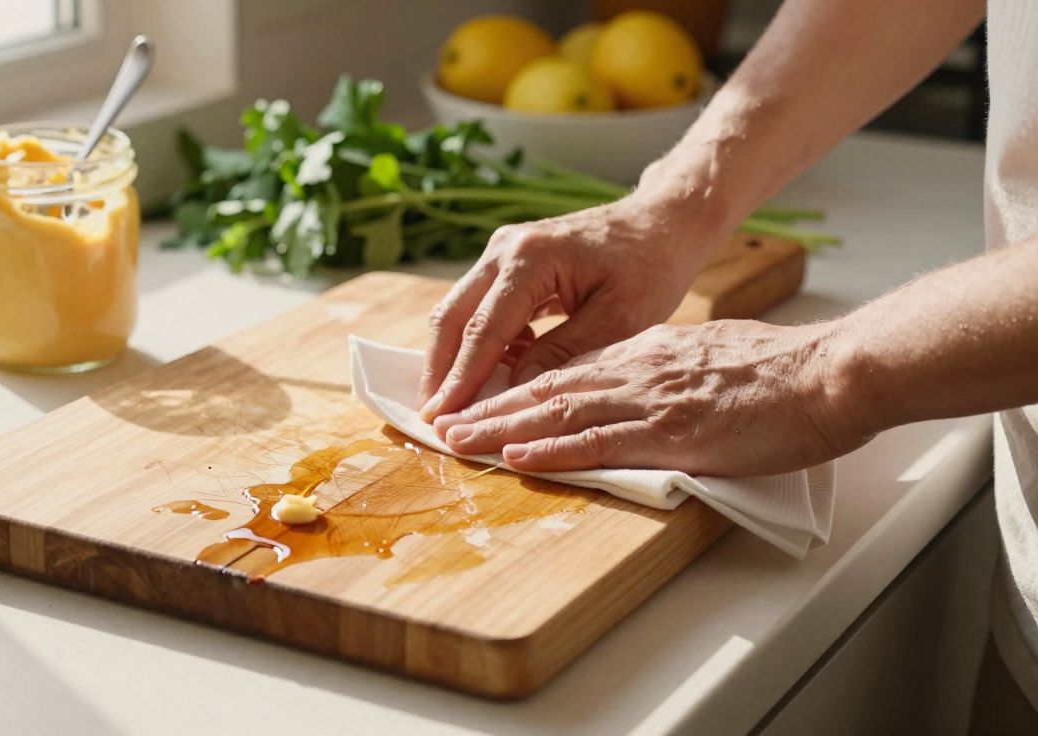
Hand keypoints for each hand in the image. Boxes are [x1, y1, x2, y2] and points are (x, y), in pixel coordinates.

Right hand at [417, 195, 726, 421]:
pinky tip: (491, 375)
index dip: (460, 379)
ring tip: (451, 404)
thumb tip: (513, 393)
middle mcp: (504, 248)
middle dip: (438, 370)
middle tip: (430, 417)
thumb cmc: (650, 267)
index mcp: (531, 259)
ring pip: (457, 311)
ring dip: (451, 357)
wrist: (660, 222)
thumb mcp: (617, 320)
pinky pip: (479, 307)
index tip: (440, 418)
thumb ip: (562, 356)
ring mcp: (502, 251)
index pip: (483, 330)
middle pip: (451, 316)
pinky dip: (476, 343)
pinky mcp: (508, 262)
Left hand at [432, 320, 866, 476]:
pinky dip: (551, 450)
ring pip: (558, 413)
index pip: (567, 371)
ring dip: (501, 429)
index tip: (482, 401)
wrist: (830, 371)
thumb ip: (669, 373)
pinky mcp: (671, 433)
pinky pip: (598, 441)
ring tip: (458, 441)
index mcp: (647, 353)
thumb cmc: (783, 372)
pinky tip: (516, 457)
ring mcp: (650, 400)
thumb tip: (645, 391)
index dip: (518, 388)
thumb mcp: (711, 359)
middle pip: (548, 389)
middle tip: (445, 423)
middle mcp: (637, 371)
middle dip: (491, 407)